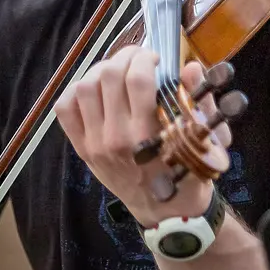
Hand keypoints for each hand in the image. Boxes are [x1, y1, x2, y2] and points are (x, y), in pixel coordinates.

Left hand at [56, 47, 232, 228]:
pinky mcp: (82, 149)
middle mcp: (115, 138)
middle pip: (109, 76)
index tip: (157, 58)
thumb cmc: (189, 173)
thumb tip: (191, 67)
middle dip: (126, 56)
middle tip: (139, 58)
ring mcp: (94, 144)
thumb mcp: (203, 140)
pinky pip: (65, 108)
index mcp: (147, 136)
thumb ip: (198, 101)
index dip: (146, 58)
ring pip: (84, 87)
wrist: (167, 212)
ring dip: (102, 70)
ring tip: (119, 71)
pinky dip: (77, 90)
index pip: (138, 80)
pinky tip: (98, 89)